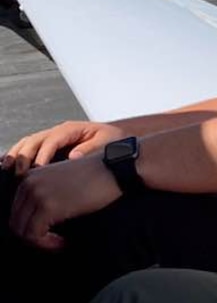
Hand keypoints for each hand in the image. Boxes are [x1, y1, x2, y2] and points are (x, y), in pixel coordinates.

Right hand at [3, 120, 124, 175]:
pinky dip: (19, 156)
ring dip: (17, 155)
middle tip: (19, 173)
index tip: (38, 169)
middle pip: (34, 140)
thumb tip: (73, 156)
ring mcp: (52, 138)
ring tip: (8, 169)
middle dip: (25, 155)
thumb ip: (91, 147)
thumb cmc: (114, 141)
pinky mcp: (49, 147)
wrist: (118, 141)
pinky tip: (10, 167)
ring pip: (27, 143)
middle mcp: (58, 131)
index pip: (52, 140)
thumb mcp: (107, 141)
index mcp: (72, 128)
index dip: (43, 154)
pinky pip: (30, 149)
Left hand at [8, 156, 121, 249]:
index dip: (32, 226)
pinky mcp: (48, 207)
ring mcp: (37, 195)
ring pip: (23, 231)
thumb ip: (46, 192)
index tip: (51, 232)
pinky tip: (63, 242)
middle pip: (16, 222)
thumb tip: (38, 218)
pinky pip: (35, 235)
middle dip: (34, 236)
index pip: (17, 211)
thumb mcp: (63, 180)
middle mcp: (28, 184)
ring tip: (60, 242)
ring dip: (41, 242)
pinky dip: (47, 244)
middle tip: (55, 241)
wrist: (116, 169)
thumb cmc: (97, 177)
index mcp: (30, 177)